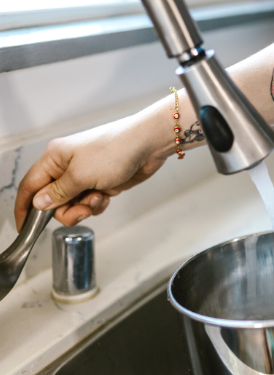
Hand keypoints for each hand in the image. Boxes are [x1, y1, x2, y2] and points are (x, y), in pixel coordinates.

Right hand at [15, 111, 171, 229]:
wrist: (147, 146)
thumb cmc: (114, 150)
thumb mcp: (80, 175)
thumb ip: (58, 192)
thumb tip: (39, 203)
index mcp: (54, 158)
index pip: (30, 186)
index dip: (26, 208)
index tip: (25, 228)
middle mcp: (67, 166)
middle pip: (54, 200)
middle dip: (66, 211)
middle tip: (81, 210)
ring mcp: (85, 175)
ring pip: (73, 204)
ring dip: (85, 207)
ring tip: (98, 198)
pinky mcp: (101, 183)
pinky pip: (90, 203)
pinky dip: (97, 205)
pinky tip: (106, 197)